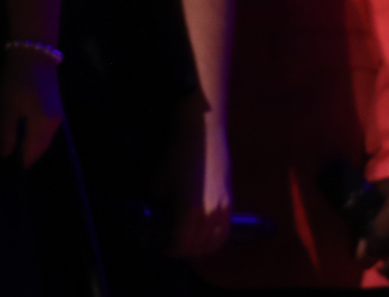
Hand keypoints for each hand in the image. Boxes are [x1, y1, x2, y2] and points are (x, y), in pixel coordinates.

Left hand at [0, 46, 63, 165]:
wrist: (35, 51)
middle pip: (41, 147)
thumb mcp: (7, 104)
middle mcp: (55, 123)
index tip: (10, 172)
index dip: (22, 161)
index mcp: (44, 124)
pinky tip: (25, 136)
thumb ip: (7, 131)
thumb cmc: (18, 78)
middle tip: (10, 164)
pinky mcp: (56, 108)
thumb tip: (6, 154)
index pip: (33, 151)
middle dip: (28, 155)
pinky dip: (36, 136)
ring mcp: (58, 115)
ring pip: (44, 138)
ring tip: (16, 151)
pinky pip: (46, 130)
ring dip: (32, 146)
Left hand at [161, 95, 231, 257]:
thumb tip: (158, 220)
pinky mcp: (231, 205)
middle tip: (170, 244)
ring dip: (200, 247)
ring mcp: (223, 211)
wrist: (204, 138)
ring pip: (214, 243)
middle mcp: (209, 216)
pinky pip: (223, 232)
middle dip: (183, 250)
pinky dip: (213, 239)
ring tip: (186, 241)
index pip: (181, 245)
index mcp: (189, 212)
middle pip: (198, 247)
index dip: (169, 249)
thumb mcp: (159, 183)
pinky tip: (202, 234)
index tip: (160, 245)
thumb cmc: (177, 157)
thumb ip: (159, 207)